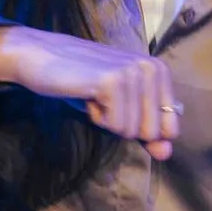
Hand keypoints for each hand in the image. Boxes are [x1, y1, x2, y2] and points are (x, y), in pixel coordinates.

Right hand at [0, 26, 179, 158]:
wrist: (40, 57)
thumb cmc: (81, 83)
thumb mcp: (121, 108)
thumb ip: (147, 130)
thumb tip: (166, 153)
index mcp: (159, 71)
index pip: (171, 127)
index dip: (143, 130)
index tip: (121, 108)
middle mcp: (152, 68)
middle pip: (152, 132)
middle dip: (124, 125)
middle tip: (104, 99)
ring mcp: (134, 73)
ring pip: (132, 130)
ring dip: (108, 121)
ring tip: (94, 95)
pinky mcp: (114, 81)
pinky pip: (116, 125)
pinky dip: (97, 117)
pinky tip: (87, 95)